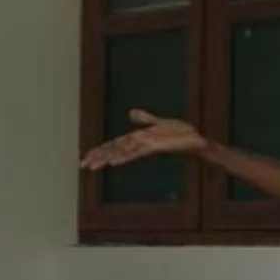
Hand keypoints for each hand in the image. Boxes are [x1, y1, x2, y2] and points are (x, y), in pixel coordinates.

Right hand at [83, 110, 210, 172]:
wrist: (197, 141)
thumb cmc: (181, 135)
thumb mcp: (160, 123)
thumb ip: (145, 119)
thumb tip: (130, 113)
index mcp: (138, 139)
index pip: (113, 145)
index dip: (99, 150)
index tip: (85, 158)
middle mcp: (139, 144)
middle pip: (114, 150)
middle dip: (98, 157)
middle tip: (82, 166)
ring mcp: (146, 146)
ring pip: (121, 153)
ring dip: (106, 159)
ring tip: (92, 166)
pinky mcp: (155, 148)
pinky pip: (136, 153)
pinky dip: (124, 156)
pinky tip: (114, 162)